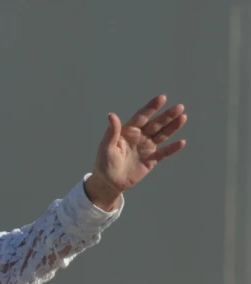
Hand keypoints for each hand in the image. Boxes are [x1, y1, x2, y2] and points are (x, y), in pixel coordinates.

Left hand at [86, 94, 187, 209]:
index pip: (142, 117)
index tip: (162, 98)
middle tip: (180, 107)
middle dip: (167, 116)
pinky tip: (181, 142)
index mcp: (128, 131)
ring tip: (183, 117)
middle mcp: (139, 137)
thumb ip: (112, 132)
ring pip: (162, 135)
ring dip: (173, 127)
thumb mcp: (106, 147)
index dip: (151, 107)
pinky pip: (164, 152)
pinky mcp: (151, 160)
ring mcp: (146, 147)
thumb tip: (111, 115)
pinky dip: (172, 148)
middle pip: (156, 124)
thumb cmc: (104, 163)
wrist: (109, 182)